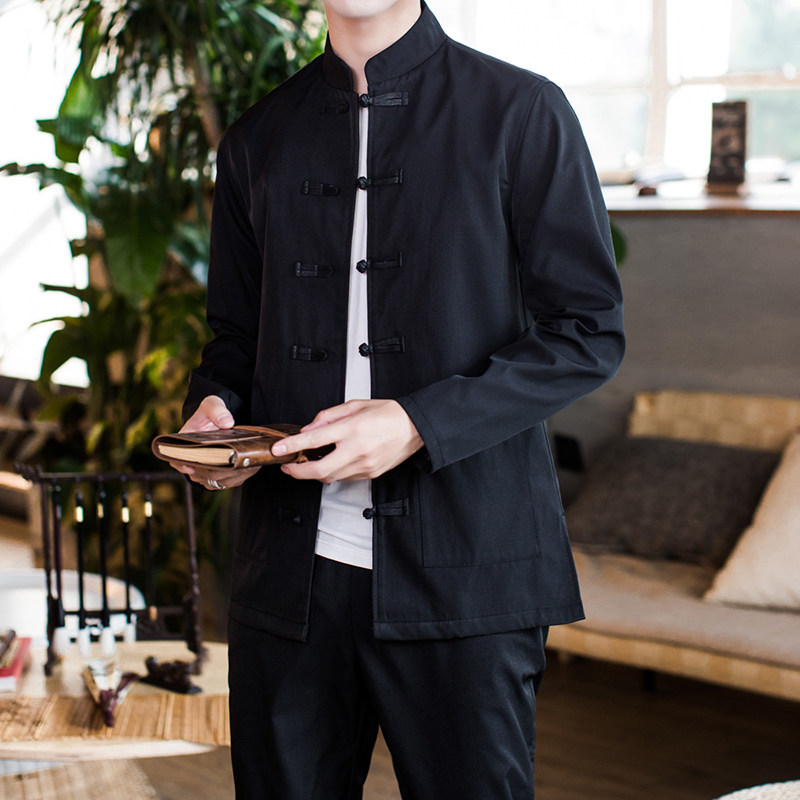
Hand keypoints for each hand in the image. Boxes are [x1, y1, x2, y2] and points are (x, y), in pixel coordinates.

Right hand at [167, 395, 260, 490]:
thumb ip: (217, 410)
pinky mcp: (220, 475)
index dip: (182, 465)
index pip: (176, 459)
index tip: (191, 467)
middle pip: (200, 475)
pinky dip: (239, 477)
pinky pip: (227, 482)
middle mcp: (193, 460)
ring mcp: (206, 470)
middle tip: (235, 462)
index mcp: (184, 444)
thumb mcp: (212, 404)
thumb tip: (227, 423)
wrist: (222, 420)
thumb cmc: (212, 412)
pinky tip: (250, 466)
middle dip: (217, 470)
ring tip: (246, 463)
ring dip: (230, 475)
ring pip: (214, 482)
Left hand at [273, 399, 422, 482]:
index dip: (293, 446)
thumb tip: (309, 429)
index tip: (278, 449)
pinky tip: (329, 464)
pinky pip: (344, 477)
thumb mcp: (355, 405)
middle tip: (287, 467)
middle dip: (298, 472)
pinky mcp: (370, 474)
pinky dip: (332, 472)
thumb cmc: (388, 413)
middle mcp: (357, 450)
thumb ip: (329, 417)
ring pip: (330, 477)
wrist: (415, 428)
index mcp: (352, 429)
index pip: (314, 440)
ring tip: (305, 465)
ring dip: (314, 473)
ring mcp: (364, 465)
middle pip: (319, 470)